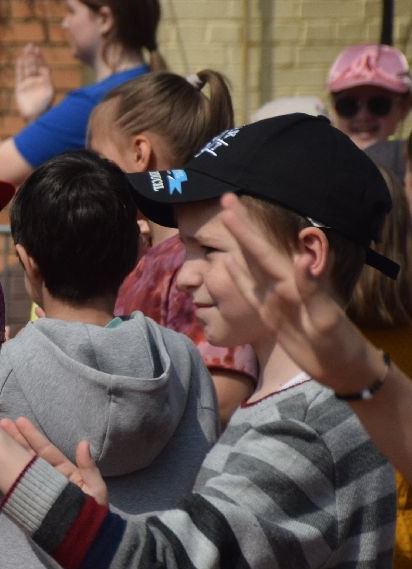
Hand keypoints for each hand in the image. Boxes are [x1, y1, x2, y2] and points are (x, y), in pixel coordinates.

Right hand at [0, 417, 106, 505]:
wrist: (86, 541)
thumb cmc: (93, 515)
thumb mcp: (95, 489)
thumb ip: (88, 467)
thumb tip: (83, 443)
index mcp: (64, 472)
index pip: (45, 450)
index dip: (32, 436)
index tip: (19, 421)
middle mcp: (49, 478)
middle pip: (30, 454)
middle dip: (17, 438)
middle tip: (2, 423)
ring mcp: (39, 489)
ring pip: (23, 465)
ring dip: (11, 450)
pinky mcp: (30, 500)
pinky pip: (19, 484)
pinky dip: (9, 472)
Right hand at [14, 43, 54, 120]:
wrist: (35, 117)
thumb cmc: (45, 107)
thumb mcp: (49, 93)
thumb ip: (47, 81)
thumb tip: (48, 70)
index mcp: (46, 81)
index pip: (42, 66)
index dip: (40, 58)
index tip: (37, 49)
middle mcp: (37, 81)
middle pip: (34, 65)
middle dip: (32, 56)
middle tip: (30, 45)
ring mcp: (28, 84)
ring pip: (27, 69)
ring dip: (26, 60)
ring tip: (25, 50)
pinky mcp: (20, 88)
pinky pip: (19, 76)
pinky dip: (19, 68)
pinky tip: (19, 60)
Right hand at [217, 192, 375, 390]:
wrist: (342, 369)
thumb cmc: (340, 346)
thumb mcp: (327, 320)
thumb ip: (312, 290)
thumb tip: (297, 259)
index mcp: (294, 285)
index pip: (264, 251)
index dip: (245, 231)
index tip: (229, 206)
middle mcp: (283, 286)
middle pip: (255, 251)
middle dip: (240, 227)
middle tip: (225, 199)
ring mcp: (276, 300)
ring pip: (250, 267)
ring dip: (236, 245)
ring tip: (226, 224)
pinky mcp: (271, 316)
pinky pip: (249, 292)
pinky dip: (235, 277)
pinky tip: (226, 266)